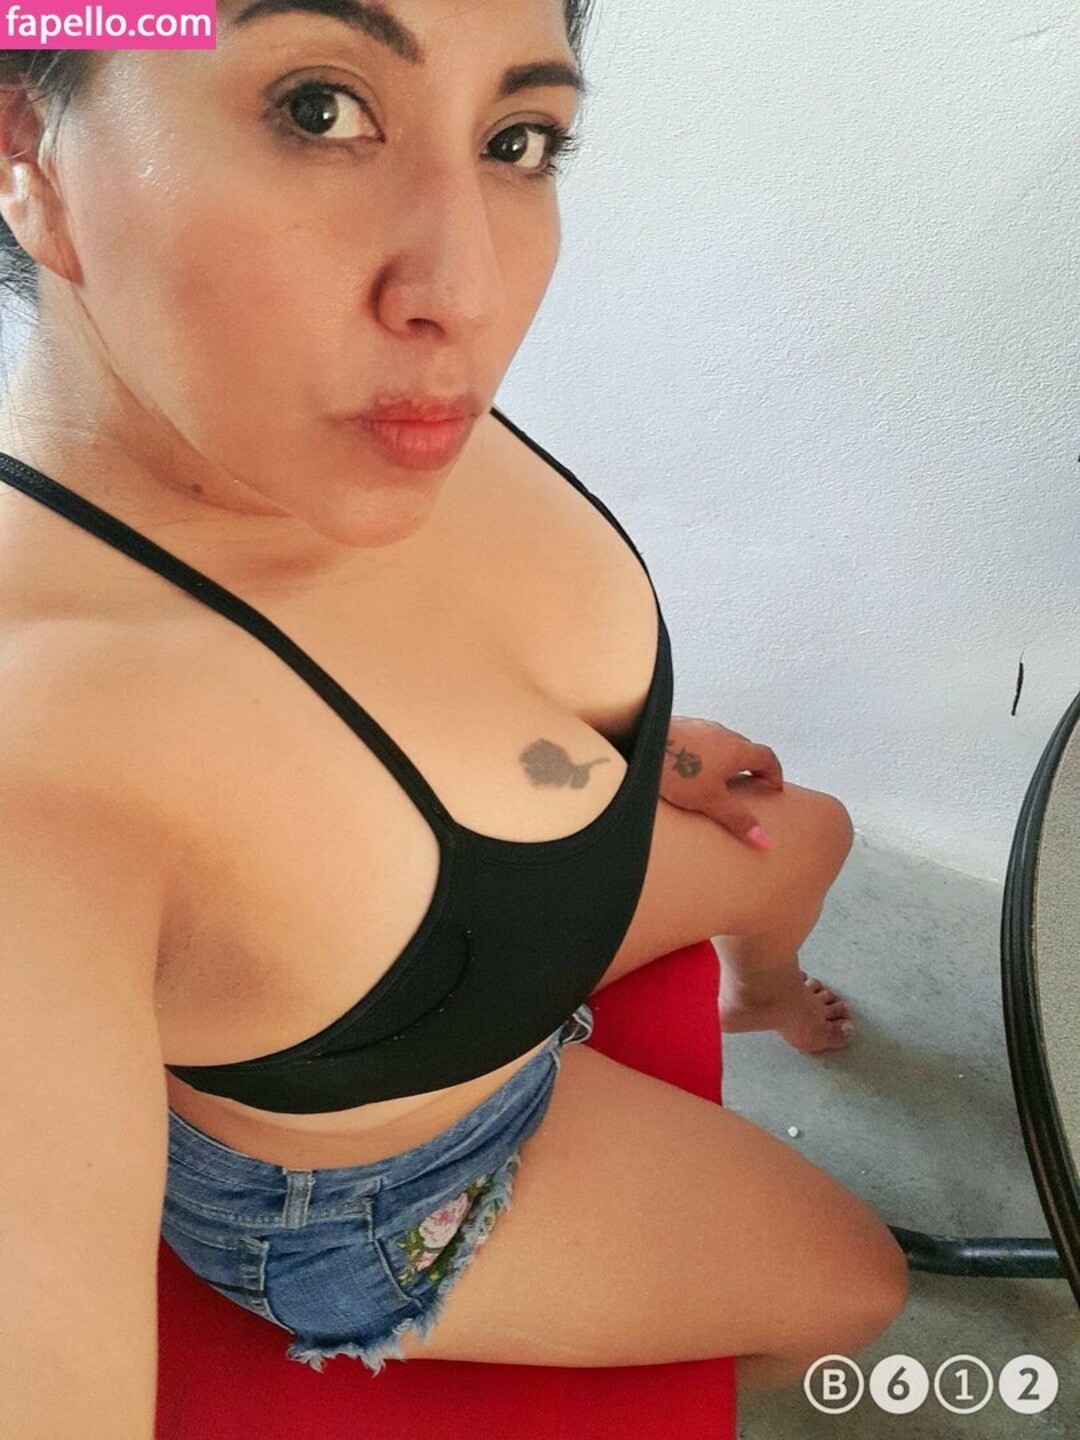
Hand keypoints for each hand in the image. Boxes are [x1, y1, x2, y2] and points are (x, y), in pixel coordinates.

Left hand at [659, 715, 782, 850]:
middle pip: (746, 748)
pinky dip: (705, 754)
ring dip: (727, 758)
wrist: (641, 741)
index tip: (774, 786)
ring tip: (719, 779)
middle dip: (752, 765)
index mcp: (737, 749)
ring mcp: (700, 727)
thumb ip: (737, 819)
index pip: (767, 757)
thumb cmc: (677, 767)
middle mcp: (722, 733)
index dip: (774, 772)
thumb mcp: (711, 800)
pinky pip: (700, 741)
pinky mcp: (680, 727)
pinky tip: (690, 768)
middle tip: (751, 784)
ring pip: (722, 743)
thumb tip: (764, 840)